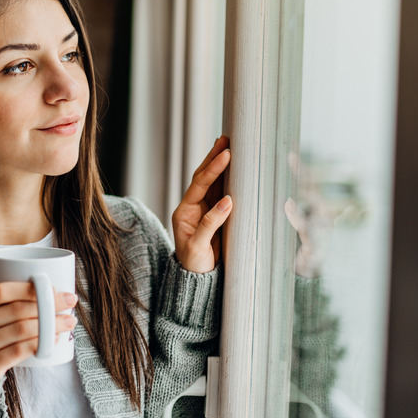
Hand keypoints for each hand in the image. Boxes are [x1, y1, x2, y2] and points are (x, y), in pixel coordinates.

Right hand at [0, 283, 77, 382]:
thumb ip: (2, 304)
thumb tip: (48, 291)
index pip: (2, 291)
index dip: (30, 288)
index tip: (54, 288)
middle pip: (17, 310)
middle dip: (49, 305)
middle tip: (70, 303)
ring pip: (22, 330)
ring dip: (51, 325)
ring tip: (68, 322)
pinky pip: (20, 351)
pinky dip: (41, 344)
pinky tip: (54, 340)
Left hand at [171, 135, 232, 272]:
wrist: (197, 279)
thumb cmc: (195, 264)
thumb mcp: (199, 247)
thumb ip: (211, 224)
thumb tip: (228, 201)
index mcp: (184, 213)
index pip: (199, 185)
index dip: (213, 169)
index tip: (226, 156)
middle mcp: (192, 207)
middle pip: (202, 177)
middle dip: (213, 158)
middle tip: (225, 139)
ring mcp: (202, 210)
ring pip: (211, 182)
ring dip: (219, 164)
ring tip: (227, 145)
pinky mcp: (213, 215)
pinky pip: (219, 192)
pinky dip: (226, 178)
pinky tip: (232, 167)